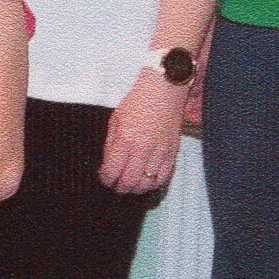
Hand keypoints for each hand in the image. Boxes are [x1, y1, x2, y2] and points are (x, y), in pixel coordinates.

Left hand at [99, 73, 190, 193]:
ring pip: (147, 184)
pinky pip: (164, 177)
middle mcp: (143, 148)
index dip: (106, 179)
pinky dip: (154, 183)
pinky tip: (147, 180)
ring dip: (137, 188)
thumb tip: (108, 165)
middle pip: (130, 182)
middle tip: (117, 185)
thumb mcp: (116, 119)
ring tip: (132, 184)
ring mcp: (160, 152)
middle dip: (120, 188)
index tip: (105, 178)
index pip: (113, 171)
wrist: (165, 90)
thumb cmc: (138, 101)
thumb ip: (111, 144)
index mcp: (126, 139)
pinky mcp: (173, 152)